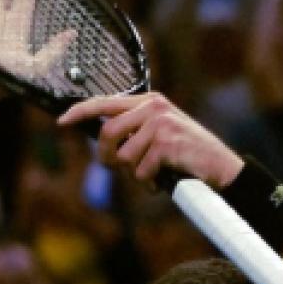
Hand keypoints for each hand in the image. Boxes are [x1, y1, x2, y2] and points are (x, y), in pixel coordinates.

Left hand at [58, 93, 244, 187]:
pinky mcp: (166, 143)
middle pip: (108, 132)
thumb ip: (135, 132)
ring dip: (134, 174)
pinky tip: (163, 178)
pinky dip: (148, 182)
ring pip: (123, 156)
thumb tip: (102, 144)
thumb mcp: (159, 135)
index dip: (80, 112)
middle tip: (117, 168)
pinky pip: (140, 170)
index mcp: (148, 101)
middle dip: (107, 157)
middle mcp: (153, 107)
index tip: (62, 122)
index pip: (105, 102)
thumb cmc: (186, 155)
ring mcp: (160, 124)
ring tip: (152, 173)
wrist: (220, 166)